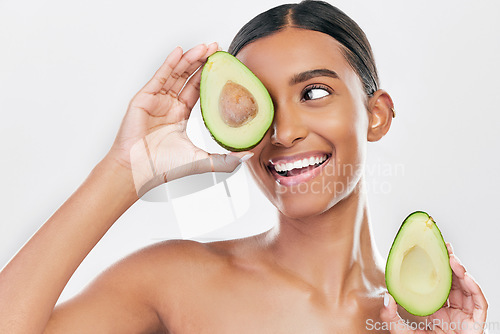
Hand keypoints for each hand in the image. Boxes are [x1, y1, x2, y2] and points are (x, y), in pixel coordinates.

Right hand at [106, 43, 251, 196]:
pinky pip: (159, 76)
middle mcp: (169, 106)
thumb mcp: (202, 161)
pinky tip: (180, 51)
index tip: (222, 65)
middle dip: (202, 62)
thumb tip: (248, 155)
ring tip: (204, 47)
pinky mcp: (145, 98)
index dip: (209, 76)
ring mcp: (157, 101)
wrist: (139, 171)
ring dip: (189, 59)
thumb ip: (226, 159)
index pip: (197, 89)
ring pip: (175, 73)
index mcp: (180, 116)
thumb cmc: (163, 167)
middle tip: (216, 49)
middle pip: (188, 77)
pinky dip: (169, 63)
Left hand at [380, 242, 487, 332]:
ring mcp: (463, 316)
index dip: (433, 266)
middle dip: (449, 263)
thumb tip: (386, 297)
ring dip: (461, 271)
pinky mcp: (475, 324)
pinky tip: (465, 276)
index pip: (435, 283)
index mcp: (433, 308)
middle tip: (443, 246)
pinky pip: (479, 303)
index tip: (426, 249)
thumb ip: (390, 318)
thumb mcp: (402, 332)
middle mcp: (450, 310)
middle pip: (452, 281)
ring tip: (452, 259)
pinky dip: (474, 288)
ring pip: (466, 288)